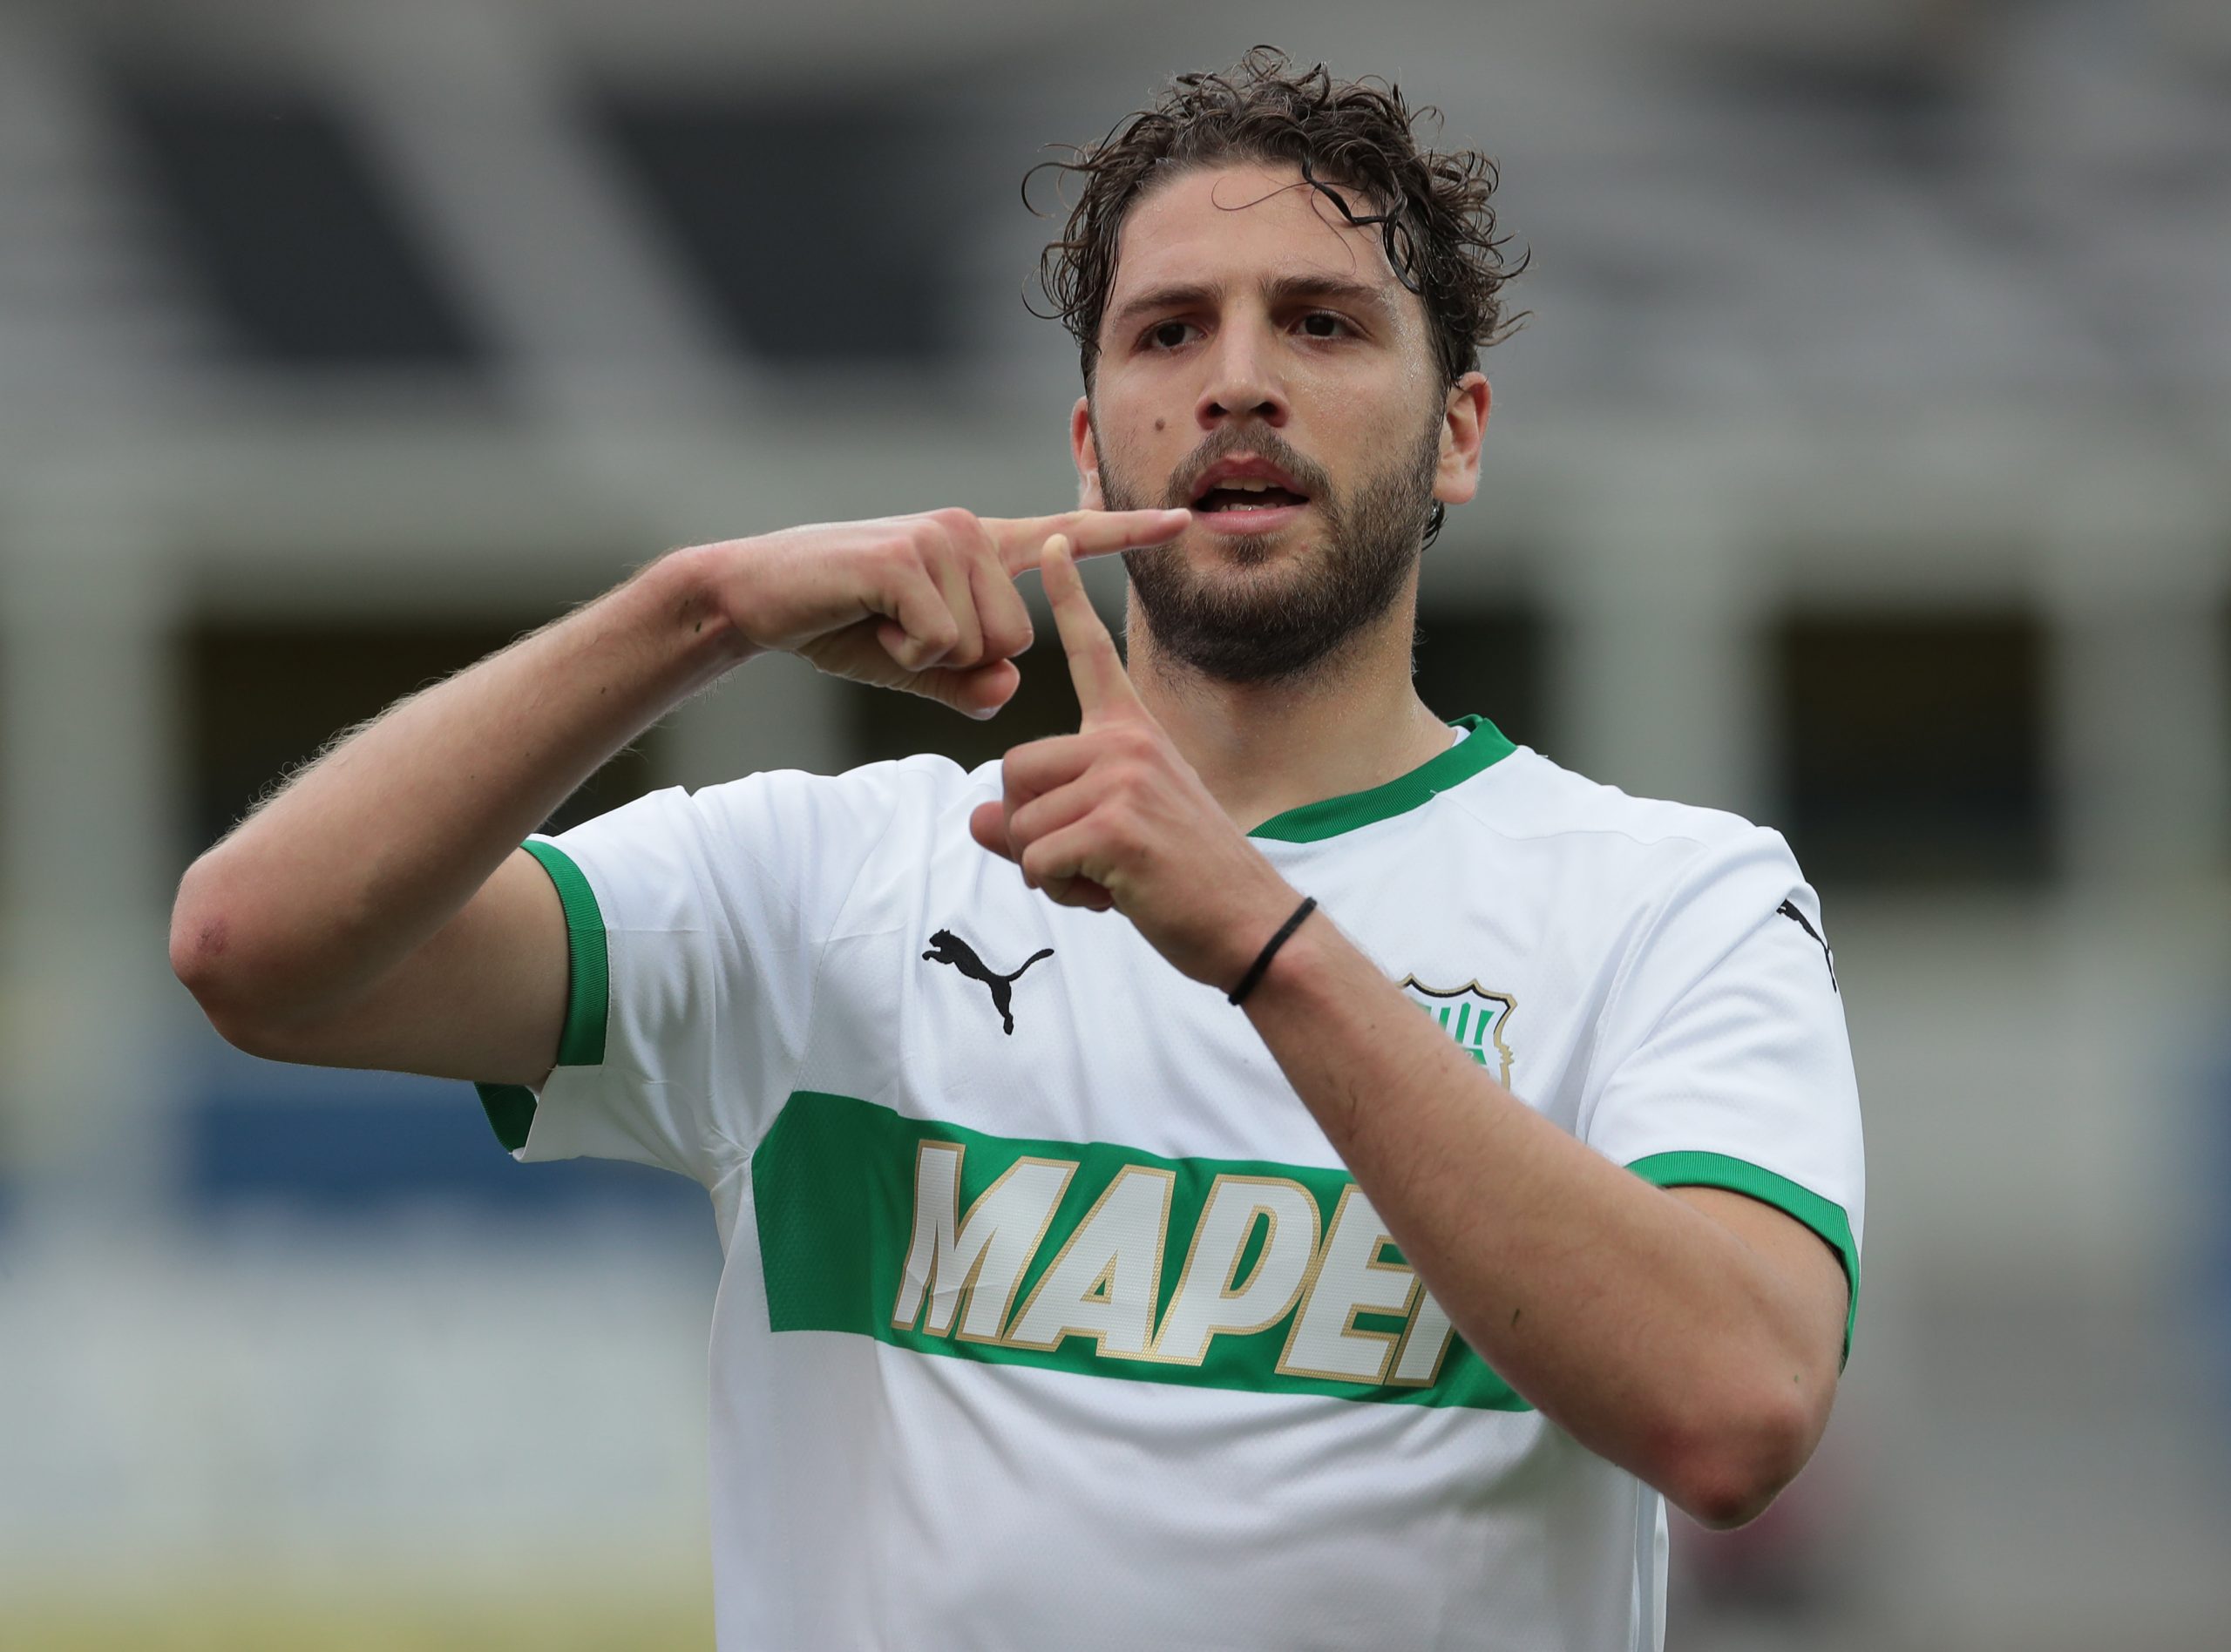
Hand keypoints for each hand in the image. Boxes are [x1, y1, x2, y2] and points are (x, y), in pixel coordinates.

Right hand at [695, 506, 1190, 717]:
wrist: (759, 596)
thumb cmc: (842, 625)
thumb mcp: (917, 664)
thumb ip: (970, 681)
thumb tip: (1007, 689)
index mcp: (981, 550)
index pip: (1066, 538)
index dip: (1125, 534)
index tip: (1181, 520)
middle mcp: (969, 531)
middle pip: (1018, 639)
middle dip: (961, 659)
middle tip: (900, 630)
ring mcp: (940, 537)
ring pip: (984, 642)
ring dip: (927, 654)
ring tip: (881, 620)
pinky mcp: (908, 555)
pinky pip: (943, 639)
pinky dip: (904, 649)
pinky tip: (869, 619)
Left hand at [967, 533, 1300, 989]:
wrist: (1247, 923)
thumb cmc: (1182, 879)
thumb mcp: (1107, 838)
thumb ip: (1038, 822)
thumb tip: (975, 820)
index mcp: (1133, 732)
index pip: (1092, 655)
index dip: (1066, 599)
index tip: (1050, 541)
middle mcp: (1126, 742)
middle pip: (1013, 770)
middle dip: (1029, 828)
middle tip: (1088, 856)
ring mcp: (1122, 779)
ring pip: (1019, 821)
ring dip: (1045, 866)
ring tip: (1106, 875)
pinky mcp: (1114, 825)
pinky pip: (1036, 859)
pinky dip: (1059, 888)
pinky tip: (1110, 893)